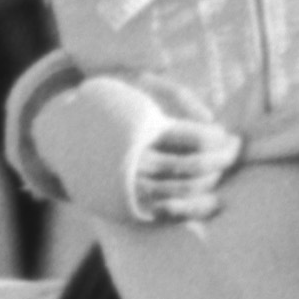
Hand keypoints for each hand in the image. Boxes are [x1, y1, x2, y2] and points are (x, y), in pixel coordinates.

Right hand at [26, 68, 242, 225]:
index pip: (194, 138)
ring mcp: (132, 185)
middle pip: (192, 166)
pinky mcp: (129, 205)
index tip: (230, 137)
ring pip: (182, 191)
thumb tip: (210, 118)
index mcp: (141, 127)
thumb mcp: (138, 85)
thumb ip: (176, 94)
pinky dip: (194, 210)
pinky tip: (214, 202)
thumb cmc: (112, 105)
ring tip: (222, 171)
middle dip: (221, 161)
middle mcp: (137, 158)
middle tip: (235, 152)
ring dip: (210, 183)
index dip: (219, 140)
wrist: (63, 134)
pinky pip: (167, 213)